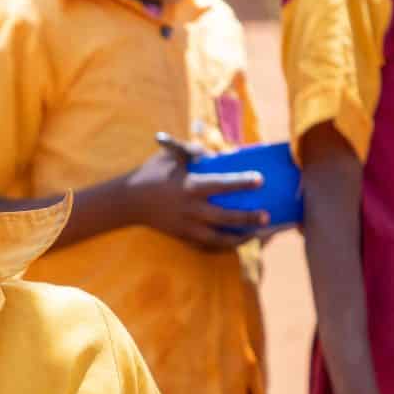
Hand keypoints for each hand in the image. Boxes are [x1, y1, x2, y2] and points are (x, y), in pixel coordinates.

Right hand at [118, 136, 264, 249]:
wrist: (126, 201)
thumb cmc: (150, 174)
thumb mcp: (169, 156)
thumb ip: (192, 150)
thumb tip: (215, 152)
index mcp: (189, 187)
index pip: (220, 185)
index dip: (241, 182)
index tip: (260, 180)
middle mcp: (189, 208)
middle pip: (223, 217)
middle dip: (247, 218)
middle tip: (267, 215)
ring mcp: (185, 225)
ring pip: (217, 237)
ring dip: (239, 237)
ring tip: (257, 234)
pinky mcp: (181, 235)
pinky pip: (206, 244)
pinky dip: (223, 244)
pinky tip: (238, 241)